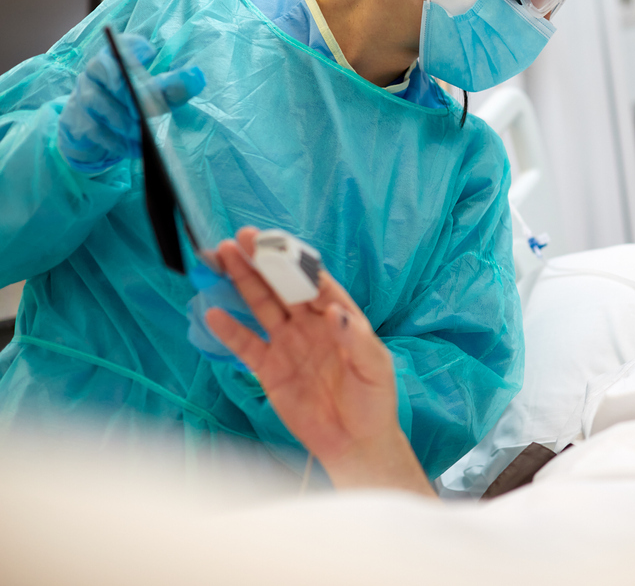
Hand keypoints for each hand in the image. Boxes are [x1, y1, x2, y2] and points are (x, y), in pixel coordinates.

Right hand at [57, 32, 204, 173]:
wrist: (97, 135)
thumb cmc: (132, 107)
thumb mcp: (156, 97)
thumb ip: (173, 88)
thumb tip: (196, 77)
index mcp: (116, 59)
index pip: (121, 44)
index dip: (132, 47)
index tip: (151, 54)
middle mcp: (94, 72)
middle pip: (103, 70)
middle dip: (126, 89)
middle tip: (145, 108)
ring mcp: (81, 95)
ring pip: (95, 101)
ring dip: (121, 119)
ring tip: (143, 134)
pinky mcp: (76, 121)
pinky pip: (92, 129)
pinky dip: (114, 141)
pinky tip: (133, 149)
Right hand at [205, 227, 432, 494]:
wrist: (355, 443)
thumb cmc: (374, 400)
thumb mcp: (375, 367)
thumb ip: (355, 339)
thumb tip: (333, 312)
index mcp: (339, 316)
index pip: (315, 281)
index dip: (295, 261)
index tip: (276, 242)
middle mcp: (310, 324)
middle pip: (282, 286)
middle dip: (262, 261)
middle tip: (241, 238)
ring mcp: (288, 345)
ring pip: (261, 306)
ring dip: (243, 283)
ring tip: (223, 257)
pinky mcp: (270, 370)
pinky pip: (246, 345)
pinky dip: (229, 330)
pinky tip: (213, 312)